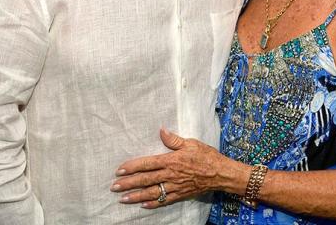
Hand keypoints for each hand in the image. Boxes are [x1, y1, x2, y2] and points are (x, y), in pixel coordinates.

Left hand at [112, 128, 231, 208]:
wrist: (221, 173)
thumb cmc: (206, 156)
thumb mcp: (191, 143)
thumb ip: (174, 139)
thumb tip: (161, 130)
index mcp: (171, 160)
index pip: (147, 164)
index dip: (132, 167)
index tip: (119, 170)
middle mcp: (170, 175)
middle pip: (145, 180)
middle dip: (128, 184)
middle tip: (114, 187)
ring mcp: (175, 186)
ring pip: (152, 192)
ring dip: (136, 196)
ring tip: (123, 199)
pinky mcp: (181, 194)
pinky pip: (165, 200)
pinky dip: (153, 203)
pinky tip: (143, 205)